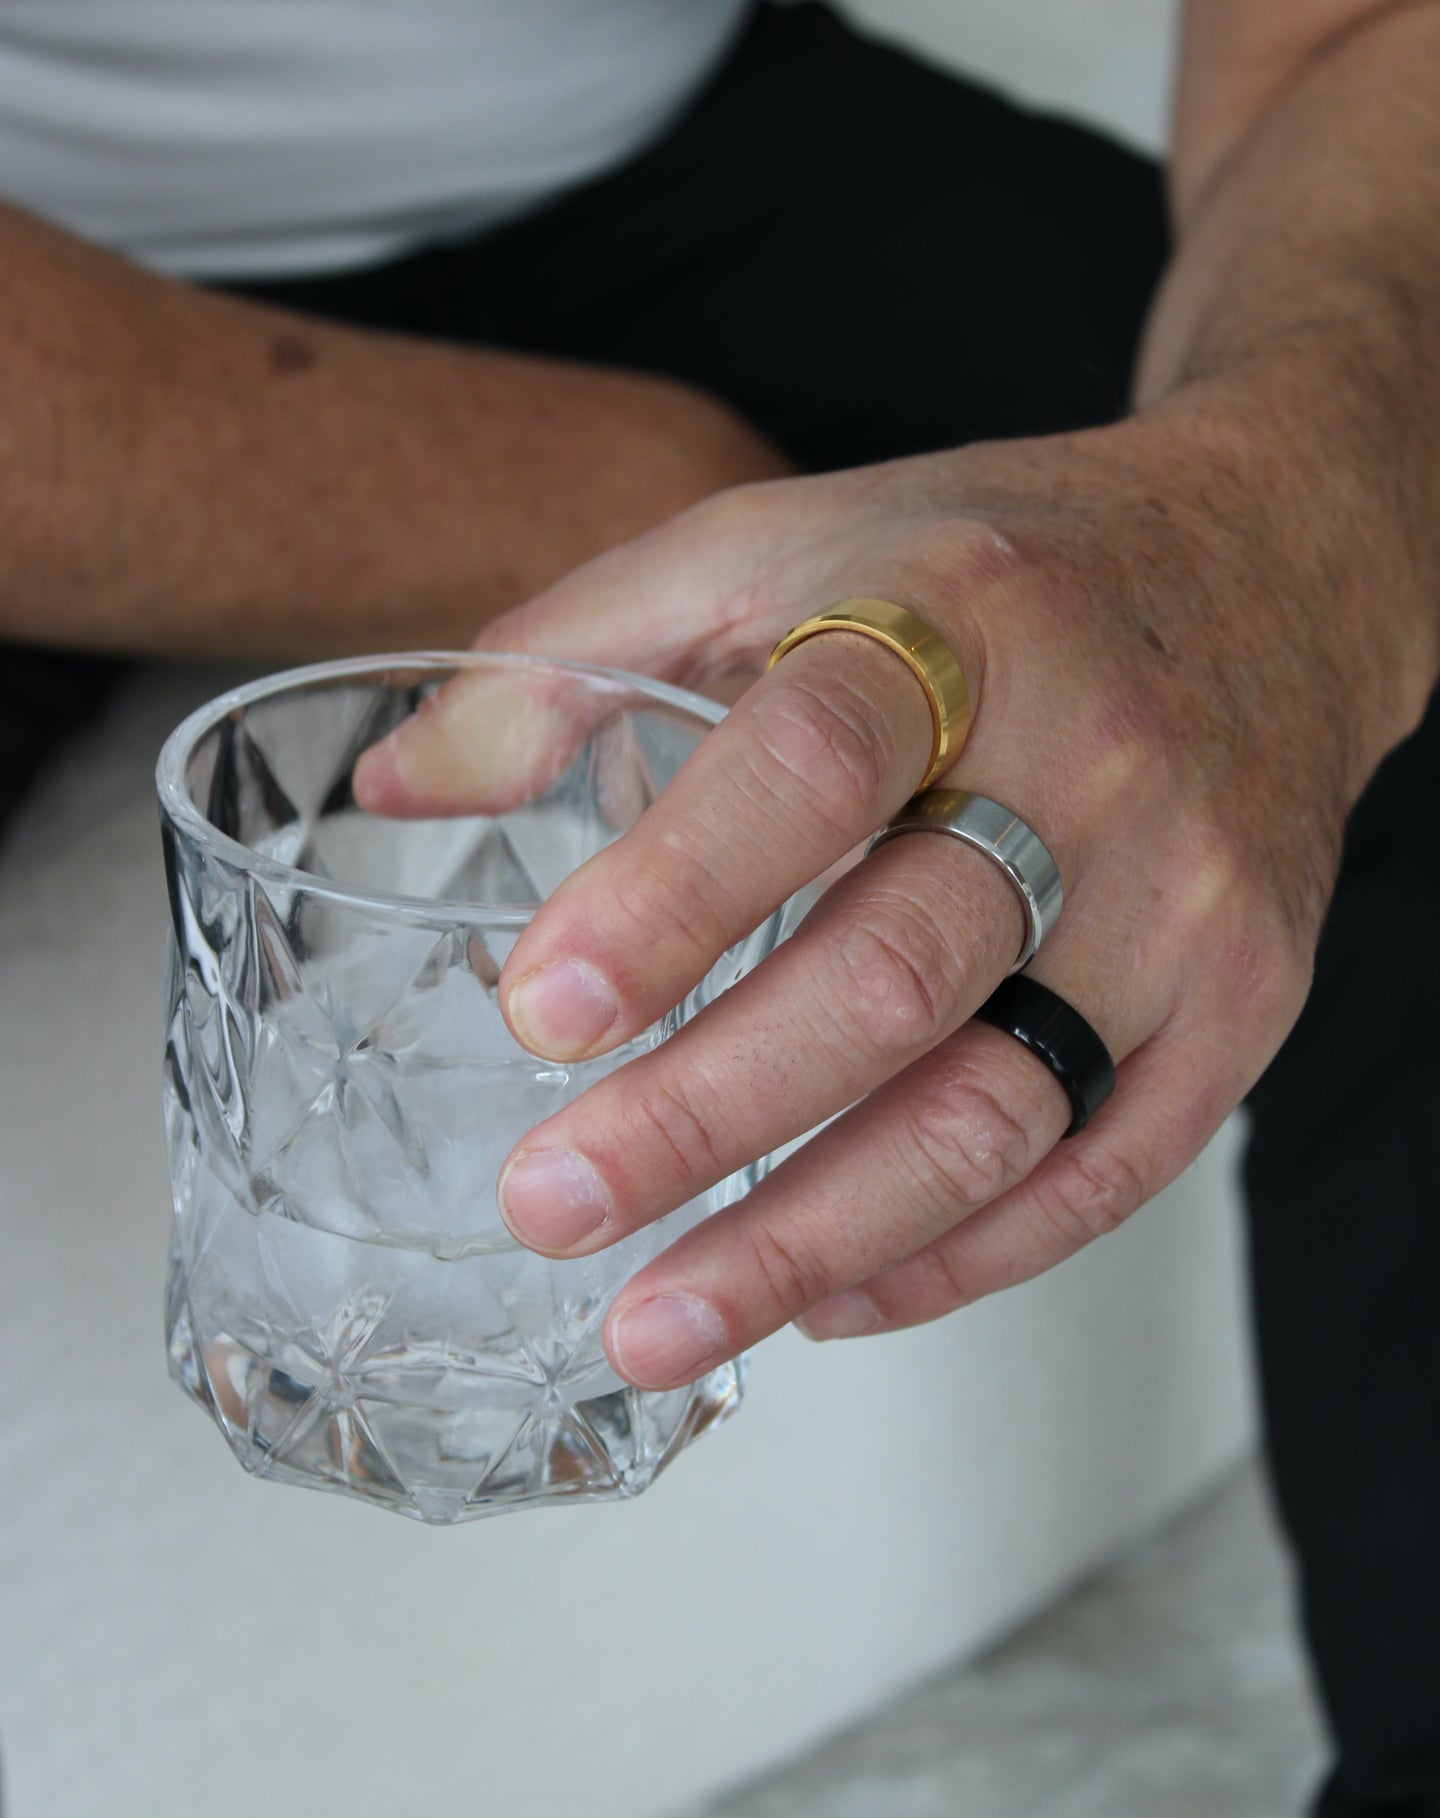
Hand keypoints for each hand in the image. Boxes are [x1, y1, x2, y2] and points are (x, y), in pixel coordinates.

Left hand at [354, 410, 1416, 1389]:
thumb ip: (578, 653)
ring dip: (809, 1235)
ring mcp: (1183, 898)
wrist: (1267, 569)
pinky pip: (1100, 1170)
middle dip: (705, 1112)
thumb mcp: (778, 543)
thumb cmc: (993, 567)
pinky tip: (827, 1290)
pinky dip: (953, 1258)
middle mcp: (1089, 763)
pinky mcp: (1244, 1000)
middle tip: (552, 1205)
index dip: (670, 897)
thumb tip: (402, 784)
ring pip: (994, 1108)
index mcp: (951, 623)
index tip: (537, 1013)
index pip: (811, 763)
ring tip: (658, 1317)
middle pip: (895, 971)